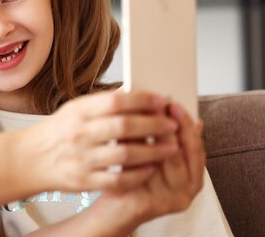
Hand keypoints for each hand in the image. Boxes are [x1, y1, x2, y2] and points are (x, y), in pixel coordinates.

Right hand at [17, 89, 179, 192]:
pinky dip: (138, 175)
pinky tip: (151, 169)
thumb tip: (135, 94)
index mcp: (78, 112)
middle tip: (172, 125)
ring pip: (125, 155)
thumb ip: (102, 103)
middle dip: (154, 125)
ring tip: (171, 148)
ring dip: (153, 152)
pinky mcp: (84, 180)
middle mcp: (79, 134)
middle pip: (124, 127)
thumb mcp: (74, 109)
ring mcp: (82, 158)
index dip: (142, 100)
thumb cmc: (58, 132)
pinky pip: (118, 179)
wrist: (30, 159)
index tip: (162, 101)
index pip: (115, 101)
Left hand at [90, 102, 205, 231]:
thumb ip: (156, 133)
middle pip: (186, 152)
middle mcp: (189, 186)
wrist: (115, 208)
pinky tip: (128, 142)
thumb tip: (157, 103)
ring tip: (141, 119)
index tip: (173, 103)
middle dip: (171, 126)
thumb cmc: (132, 176)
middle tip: (158, 107)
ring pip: (168, 162)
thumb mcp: (147, 151)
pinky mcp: (156, 205)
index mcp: (193, 172)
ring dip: (156, 138)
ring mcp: (174, 197)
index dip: (186, 123)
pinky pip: (148, 176)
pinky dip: (138, 156)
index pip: (196, 144)